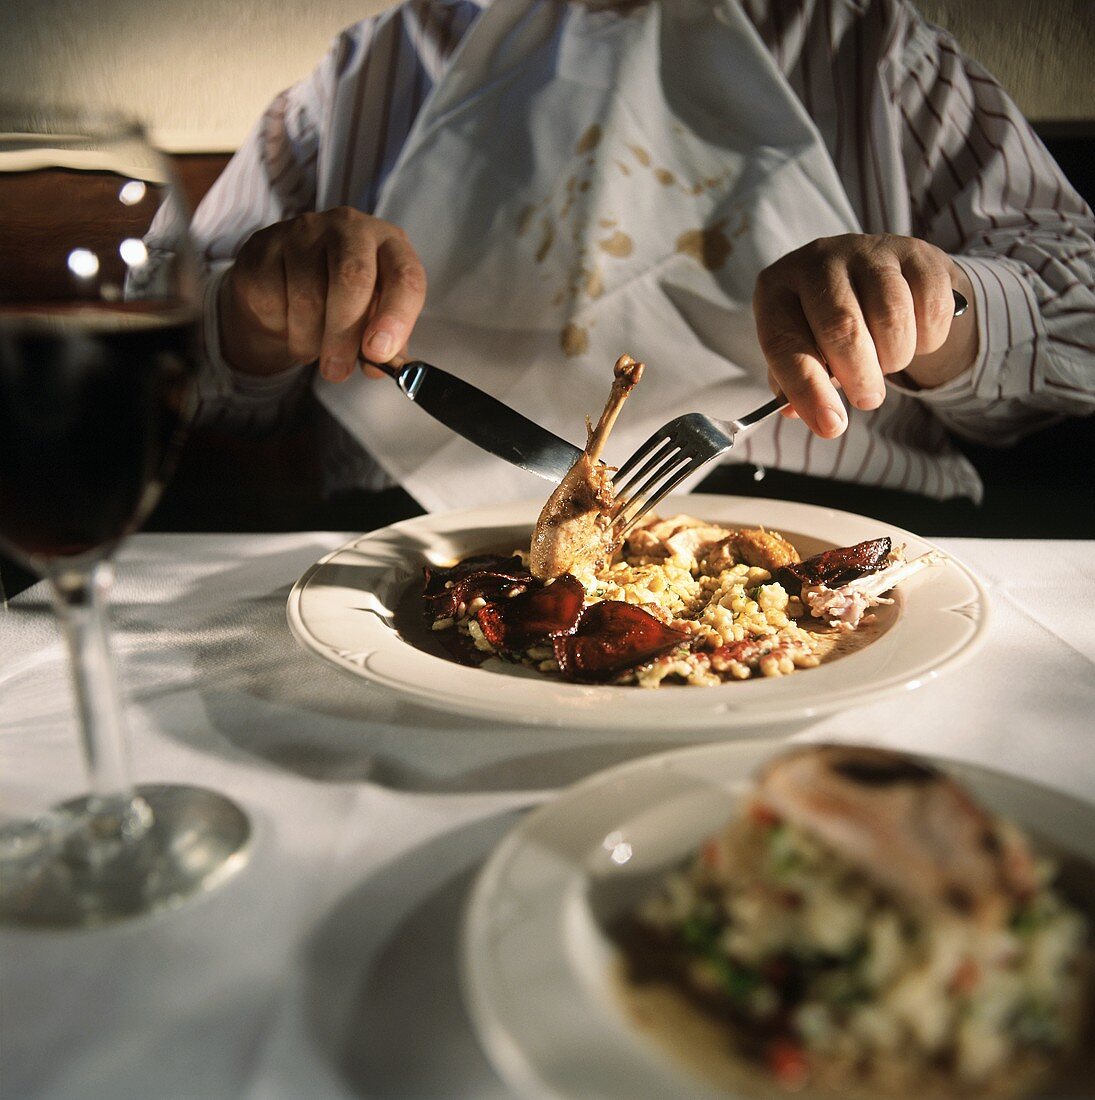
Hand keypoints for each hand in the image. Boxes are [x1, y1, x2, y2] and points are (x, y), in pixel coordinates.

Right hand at [218, 207, 426, 380]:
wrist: (285, 282)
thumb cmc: (341, 301)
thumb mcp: (373, 319)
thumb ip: (384, 345)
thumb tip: (379, 366)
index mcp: (389, 245)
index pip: (406, 276)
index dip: (396, 317)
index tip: (379, 354)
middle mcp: (350, 228)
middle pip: (353, 279)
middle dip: (344, 335)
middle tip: (337, 371)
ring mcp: (304, 231)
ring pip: (309, 295)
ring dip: (310, 339)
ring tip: (312, 351)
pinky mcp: (265, 244)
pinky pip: (272, 296)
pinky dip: (281, 325)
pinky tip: (288, 326)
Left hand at [753, 234, 976, 436]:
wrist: (880, 279)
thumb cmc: (826, 326)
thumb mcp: (801, 349)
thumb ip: (796, 382)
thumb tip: (799, 413)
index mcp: (776, 289)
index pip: (785, 344)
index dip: (807, 390)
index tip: (830, 426)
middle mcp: (817, 260)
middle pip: (841, 326)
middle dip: (858, 376)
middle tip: (867, 400)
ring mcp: (868, 250)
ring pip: (891, 317)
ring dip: (893, 358)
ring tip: (885, 362)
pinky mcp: (915, 251)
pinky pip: (930, 307)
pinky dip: (926, 339)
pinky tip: (912, 337)